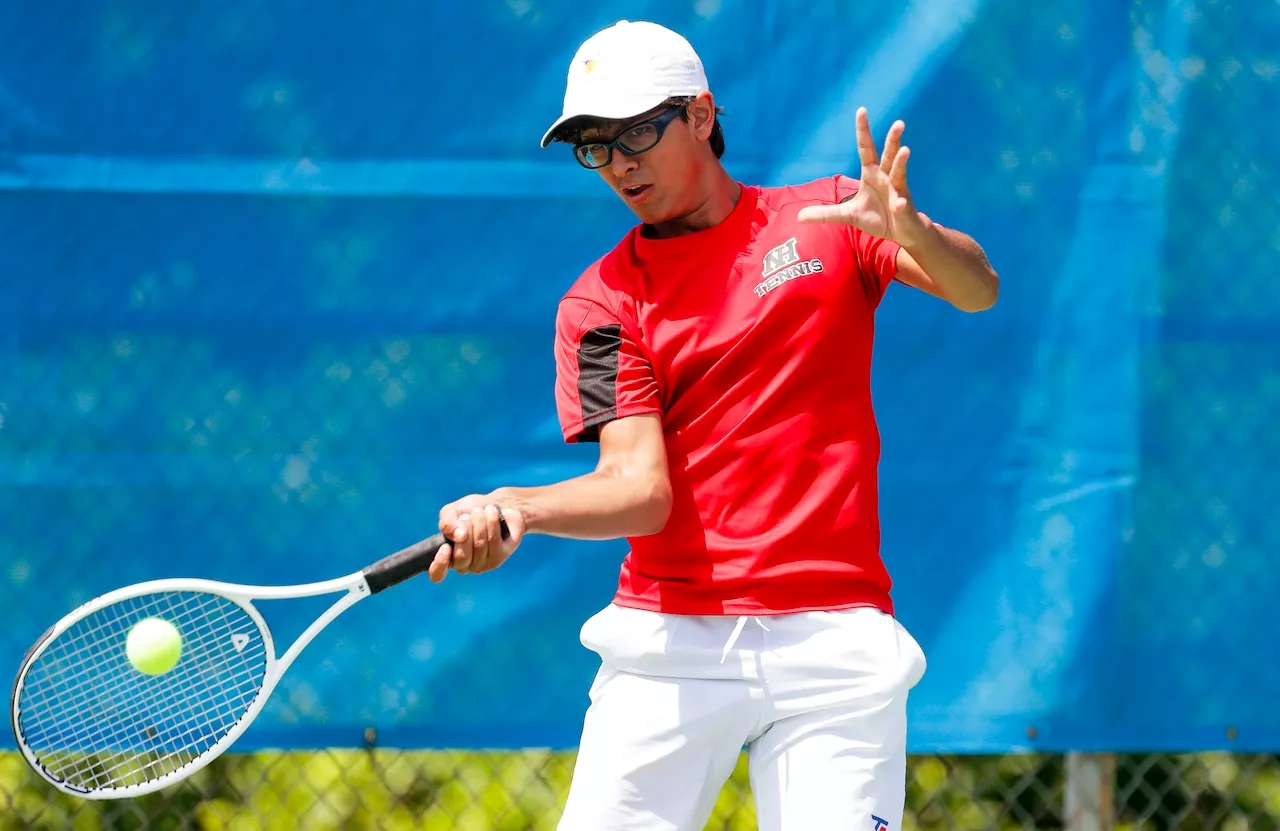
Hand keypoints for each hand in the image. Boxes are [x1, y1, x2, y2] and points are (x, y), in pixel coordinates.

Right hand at [427, 495, 525, 582]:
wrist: (494, 506)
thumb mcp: (452, 511)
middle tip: (467, 515)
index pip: (437, 574)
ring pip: (479, 546)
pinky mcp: (499, 557)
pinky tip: (491, 513)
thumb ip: (447, 523)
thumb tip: (459, 536)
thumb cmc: (470, 511)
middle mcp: (463, 565)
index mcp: (447, 557)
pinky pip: (494, 541)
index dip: (440, 563)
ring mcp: (482, 564)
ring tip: (480, 511)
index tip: (445, 547)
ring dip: (479, 521)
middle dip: (465, 529)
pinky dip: (492, 521)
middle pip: (461, 556)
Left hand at [796, 107, 929, 247]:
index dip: (863, 131)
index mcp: (871, 174)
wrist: (899, 232)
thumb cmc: (877, 217)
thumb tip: (799, 217)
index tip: (861, 110)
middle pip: (889, 154)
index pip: (866, 148)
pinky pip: (900, 203)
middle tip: (898, 123)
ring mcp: (897, 190)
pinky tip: (899, 204)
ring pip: (899, 172)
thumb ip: (826, 214)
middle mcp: (886, 177)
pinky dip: (899, 203)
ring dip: (902, 162)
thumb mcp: (848, 215)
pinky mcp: (903, 206)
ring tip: (905, 150)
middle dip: (893, 139)